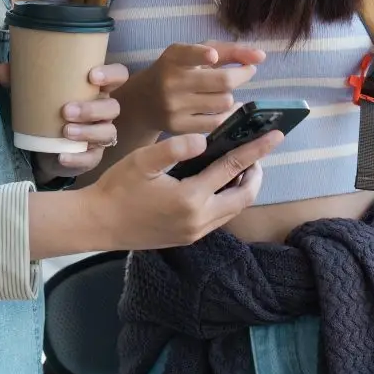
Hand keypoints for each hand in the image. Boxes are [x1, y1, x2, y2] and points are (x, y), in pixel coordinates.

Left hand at [0, 61, 128, 179]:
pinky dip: (77, 158)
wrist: (43, 148)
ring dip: (87, 131)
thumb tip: (1, 68)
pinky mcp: (92, 157)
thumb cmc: (45, 111)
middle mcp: (103, 111)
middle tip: (66, 110)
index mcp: (95, 89)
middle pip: (113, 107)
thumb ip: (20, 80)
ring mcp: (100, 135)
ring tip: (65, 131)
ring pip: (107, 132)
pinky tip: (62, 155)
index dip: (111, 74)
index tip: (91, 75)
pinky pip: (92, 159)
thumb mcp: (34, 94)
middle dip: (92, 108)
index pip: (118, 76)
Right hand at [83, 128, 282, 249]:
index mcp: (190, 198)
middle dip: (256, 173)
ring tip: (242, 165)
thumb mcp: (143, 161)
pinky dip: (227, 199)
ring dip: (243, 188)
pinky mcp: (187, 238)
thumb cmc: (118, 188)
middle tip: (258, 152)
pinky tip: (219, 184)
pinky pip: (218, 218)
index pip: (233, 168)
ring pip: (233, 210)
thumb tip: (204, 139)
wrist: (99, 224)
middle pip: (243, 196)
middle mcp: (199, 220)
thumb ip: (175, 148)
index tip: (275, 135)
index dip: (256, 150)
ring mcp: (194, 233)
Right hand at [134, 42, 265, 134]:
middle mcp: (171, 82)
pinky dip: (228, 114)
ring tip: (224, 92)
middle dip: (242, 74)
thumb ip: (228, 51)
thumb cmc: (178, 71)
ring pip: (224, 102)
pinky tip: (226, 108)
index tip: (213, 56)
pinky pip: (217, 123)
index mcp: (173, 58)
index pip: (188, 54)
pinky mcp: (178, 127)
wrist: (144, 101)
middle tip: (248, 70)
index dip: (201, 55)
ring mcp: (174, 107)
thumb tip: (261, 56)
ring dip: (231, 96)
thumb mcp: (194, 53)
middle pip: (222, 81)